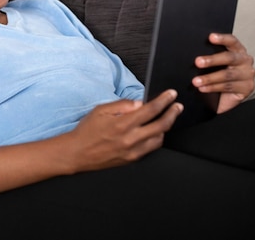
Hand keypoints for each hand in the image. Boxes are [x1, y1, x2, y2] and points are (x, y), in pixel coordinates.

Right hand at [62, 90, 181, 172]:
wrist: (77, 153)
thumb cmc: (86, 131)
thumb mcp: (100, 110)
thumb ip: (122, 105)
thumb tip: (140, 103)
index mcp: (122, 124)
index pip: (150, 110)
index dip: (164, 100)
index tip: (171, 94)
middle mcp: (130, 138)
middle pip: (161, 125)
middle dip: (173, 113)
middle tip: (178, 106)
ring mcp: (132, 151)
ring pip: (159, 138)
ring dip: (166, 127)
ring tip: (167, 118)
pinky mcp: (132, 159)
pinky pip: (151, 148)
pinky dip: (156, 138)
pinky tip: (155, 132)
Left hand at [192, 33, 254, 112]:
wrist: (226, 96)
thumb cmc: (218, 76)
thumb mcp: (214, 65)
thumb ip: (210, 56)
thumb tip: (194, 54)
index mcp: (238, 51)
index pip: (232, 41)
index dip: (222, 38)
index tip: (211, 37)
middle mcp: (245, 60)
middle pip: (229, 58)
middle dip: (212, 60)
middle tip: (198, 62)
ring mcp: (247, 74)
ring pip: (227, 74)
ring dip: (209, 78)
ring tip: (196, 81)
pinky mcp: (247, 87)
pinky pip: (227, 86)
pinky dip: (213, 87)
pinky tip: (203, 88)